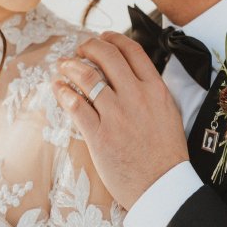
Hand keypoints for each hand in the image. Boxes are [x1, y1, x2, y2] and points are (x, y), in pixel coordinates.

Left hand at [53, 31, 188, 209]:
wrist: (162, 188)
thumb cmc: (165, 155)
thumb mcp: (168, 113)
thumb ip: (151, 92)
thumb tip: (132, 75)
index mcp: (156, 90)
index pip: (132, 51)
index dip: (113, 39)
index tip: (102, 38)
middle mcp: (137, 97)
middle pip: (107, 56)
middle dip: (88, 47)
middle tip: (79, 50)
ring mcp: (117, 115)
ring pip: (88, 77)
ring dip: (71, 66)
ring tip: (63, 65)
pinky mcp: (100, 135)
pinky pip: (76, 105)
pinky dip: (63, 92)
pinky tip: (58, 89)